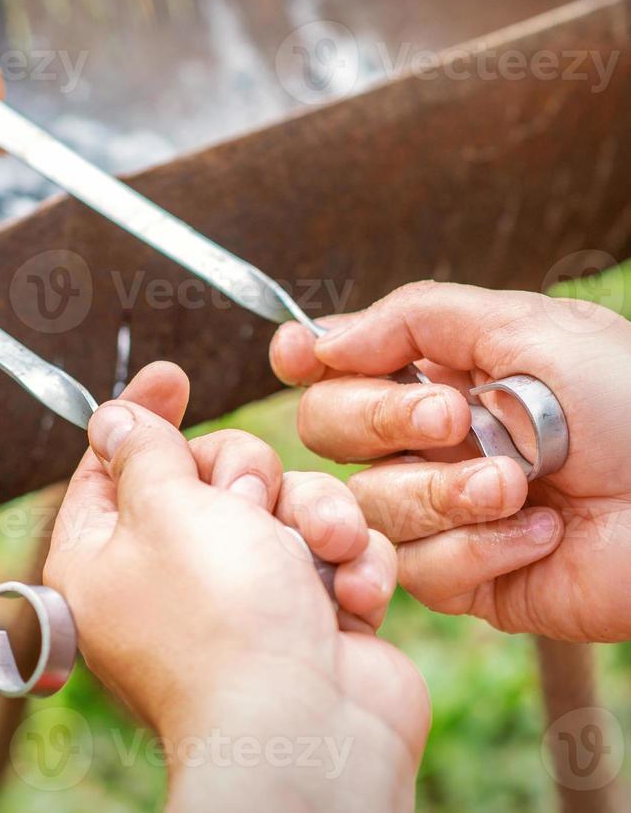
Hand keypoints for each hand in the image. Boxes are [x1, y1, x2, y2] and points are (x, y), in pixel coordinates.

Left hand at [45, 362, 428, 811]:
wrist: (310, 733)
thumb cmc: (223, 621)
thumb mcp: (168, 508)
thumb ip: (144, 451)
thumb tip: (111, 418)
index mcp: (108, 555)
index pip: (110, 464)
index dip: (142, 415)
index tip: (171, 376)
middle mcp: (172, 575)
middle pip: (209, 472)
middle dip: (247, 476)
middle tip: (251, 507)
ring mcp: (244, 597)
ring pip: (282, 503)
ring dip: (312, 518)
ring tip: (322, 555)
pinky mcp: (309, 614)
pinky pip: (332, 548)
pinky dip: (348, 564)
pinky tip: (351, 599)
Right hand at [269, 280, 630, 641]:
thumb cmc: (627, 400)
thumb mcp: (524, 326)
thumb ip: (413, 317)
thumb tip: (316, 341)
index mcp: (434, 374)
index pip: (335, 367)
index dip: (304, 360)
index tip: (296, 356)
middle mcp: (422, 441)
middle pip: (326, 431)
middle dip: (380, 421)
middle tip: (455, 417)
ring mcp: (437, 510)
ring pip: (367, 505)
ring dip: (442, 494)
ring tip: (520, 486)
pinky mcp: (463, 576)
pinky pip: (417, 570)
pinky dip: (478, 549)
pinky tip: (540, 534)